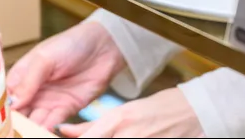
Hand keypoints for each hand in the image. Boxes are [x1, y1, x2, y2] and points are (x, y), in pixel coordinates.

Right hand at [7, 20, 125, 129]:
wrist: (103, 47)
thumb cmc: (71, 44)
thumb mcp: (45, 58)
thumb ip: (29, 81)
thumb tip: (13, 103)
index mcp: (23, 74)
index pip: (6, 95)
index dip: (1, 107)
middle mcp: (34, 90)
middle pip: (19, 111)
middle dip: (14, 122)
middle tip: (10, 130)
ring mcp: (49, 100)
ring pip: (34, 120)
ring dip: (29, 128)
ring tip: (23, 134)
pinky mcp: (66, 108)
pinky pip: (52, 123)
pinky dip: (45, 130)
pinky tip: (39, 133)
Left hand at [57, 87, 204, 137]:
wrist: (194, 111)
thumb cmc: (160, 108)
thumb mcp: (125, 112)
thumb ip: (94, 125)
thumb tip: (66, 130)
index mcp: (119, 120)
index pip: (87, 138)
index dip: (75, 139)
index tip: (49, 137)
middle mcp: (128, 135)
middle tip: (71, 137)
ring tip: (108, 136)